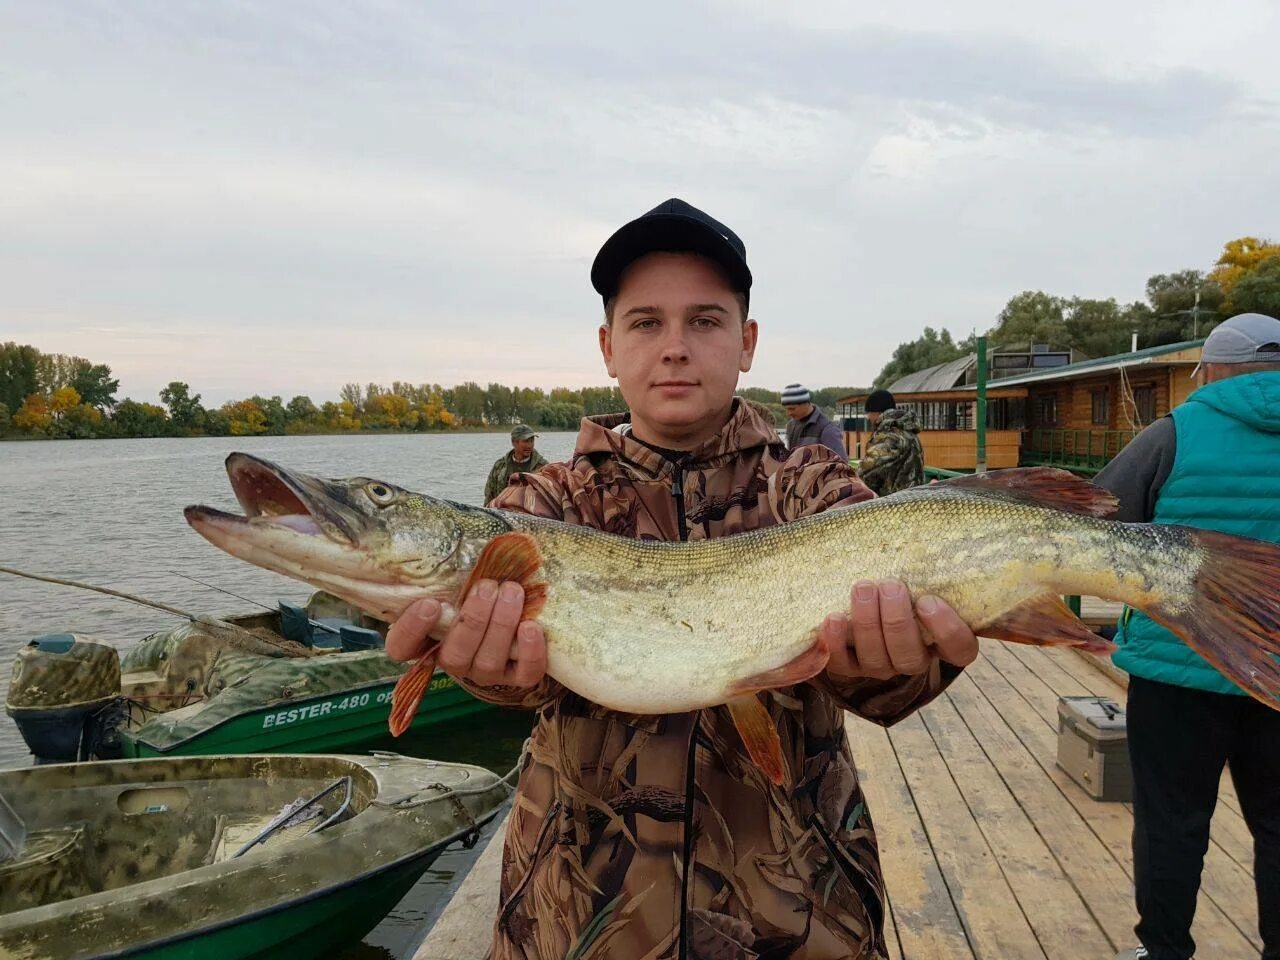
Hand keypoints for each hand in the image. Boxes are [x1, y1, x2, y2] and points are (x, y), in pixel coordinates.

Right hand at [385, 581, 547, 687]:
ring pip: (488, 662)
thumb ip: (447, 571)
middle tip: (487, 587)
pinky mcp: (516, 678)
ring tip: (512, 592)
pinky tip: (532, 626)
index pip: (402, 648)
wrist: (504, 616)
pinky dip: (530, 653)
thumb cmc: (470, 592)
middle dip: (473, 620)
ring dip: (502, 625)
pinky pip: (524, 675)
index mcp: (424, 641)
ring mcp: (484, 672)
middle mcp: (452, 661)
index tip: (428, 603)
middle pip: (454, 655)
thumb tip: (451, 533)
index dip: (411, 630)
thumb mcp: (452, 582)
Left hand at [821, 578, 977, 679]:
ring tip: (862, 589)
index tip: (928, 600)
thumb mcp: (926, 573)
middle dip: (898, 621)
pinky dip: (836, 643)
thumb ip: (938, 569)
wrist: (868, 589)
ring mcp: (882, 665)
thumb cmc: (906, 577)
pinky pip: (843, 664)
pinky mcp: (851, 666)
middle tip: (890, 586)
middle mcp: (914, 658)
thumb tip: (958, 538)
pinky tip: (833, 618)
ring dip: (868, 624)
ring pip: (877, 660)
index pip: (959, 649)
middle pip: (911, 657)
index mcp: (944, 641)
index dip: (947, 630)